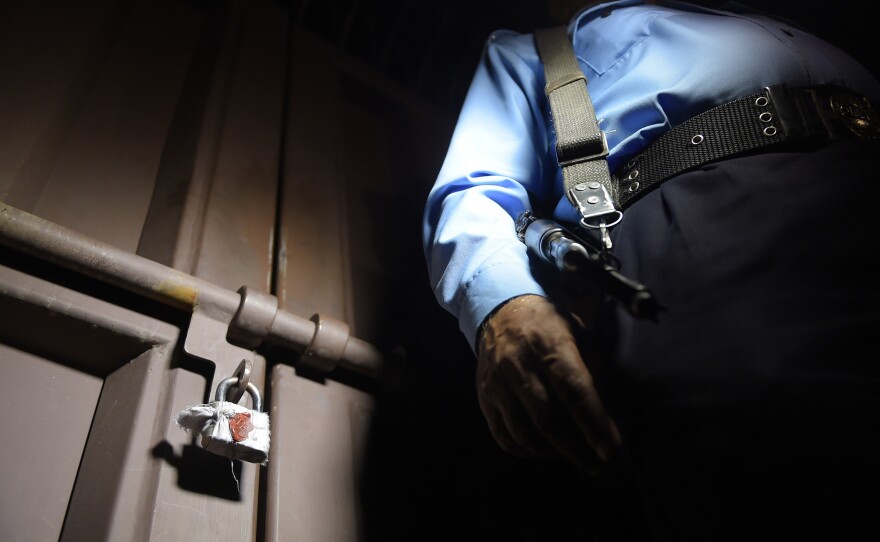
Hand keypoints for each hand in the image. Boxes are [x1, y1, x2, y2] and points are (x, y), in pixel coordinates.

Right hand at [476, 294, 620, 473]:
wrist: (503, 311)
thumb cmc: (551, 326)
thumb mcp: (581, 336)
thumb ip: (597, 374)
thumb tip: (613, 418)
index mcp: (550, 345)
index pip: (574, 390)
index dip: (594, 424)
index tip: (612, 451)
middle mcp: (520, 364)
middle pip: (547, 419)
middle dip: (576, 450)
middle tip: (598, 467)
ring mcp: (498, 383)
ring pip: (523, 433)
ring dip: (552, 453)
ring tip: (573, 457)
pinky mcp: (485, 396)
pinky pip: (503, 436)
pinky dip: (526, 452)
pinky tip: (544, 450)